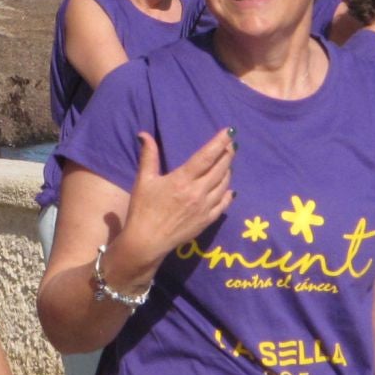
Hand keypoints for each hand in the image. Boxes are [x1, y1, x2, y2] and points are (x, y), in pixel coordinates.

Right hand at [116, 131, 234, 265]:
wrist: (147, 242)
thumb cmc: (143, 210)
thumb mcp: (143, 180)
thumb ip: (148, 156)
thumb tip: (144, 134)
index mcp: (182, 180)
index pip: (206, 157)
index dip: (219, 143)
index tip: (230, 132)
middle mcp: (197, 192)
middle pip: (220, 168)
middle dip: (227, 154)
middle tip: (232, 144)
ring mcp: (205, 208)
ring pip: (224, 184)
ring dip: (228, 171)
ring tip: (228, 162)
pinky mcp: (207, 221)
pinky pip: (223, 203)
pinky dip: (228, 193)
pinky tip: (229, 188)